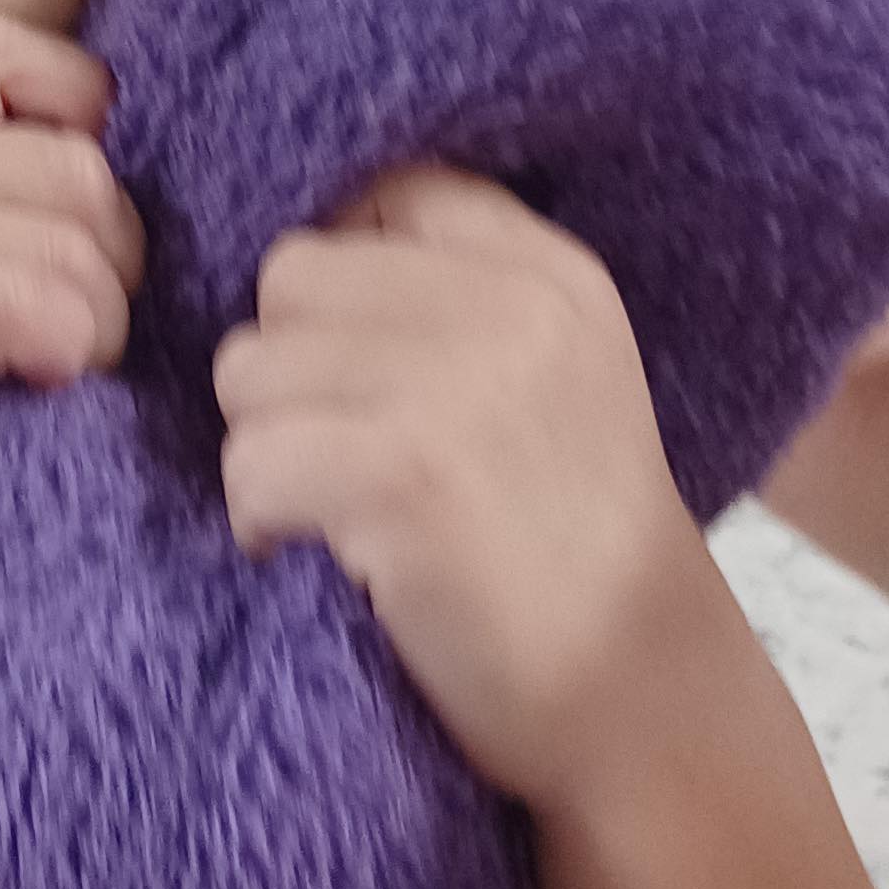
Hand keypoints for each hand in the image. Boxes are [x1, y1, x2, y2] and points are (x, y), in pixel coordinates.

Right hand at [0, 13, 142, 587]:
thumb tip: (109, 173)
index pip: (7, 51)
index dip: (81, 126)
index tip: (76, 225)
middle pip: (71, 167)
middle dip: (113, 256)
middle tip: (83, 329)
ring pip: (63, 240)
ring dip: (98, 320)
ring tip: (58, 366)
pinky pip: (20, 300)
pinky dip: (65, 345)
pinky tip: (39, 379)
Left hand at [212, 165, 712, 815]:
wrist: (639, 694)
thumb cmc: (570, 545)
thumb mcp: (558, 378)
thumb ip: (458, 300)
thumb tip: (293, 262)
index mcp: (548, 273)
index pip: (383, 194)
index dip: (340, 281)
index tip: (358, 370)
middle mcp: (507, 307)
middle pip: (292, 275)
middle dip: (287, 369)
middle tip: (331, 453)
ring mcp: (454, 385)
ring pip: (251, 367)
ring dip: (263, 447)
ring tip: (326, 508)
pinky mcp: (399, 472)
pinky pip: (250, 461)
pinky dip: (258, 520)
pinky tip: (307, 553)